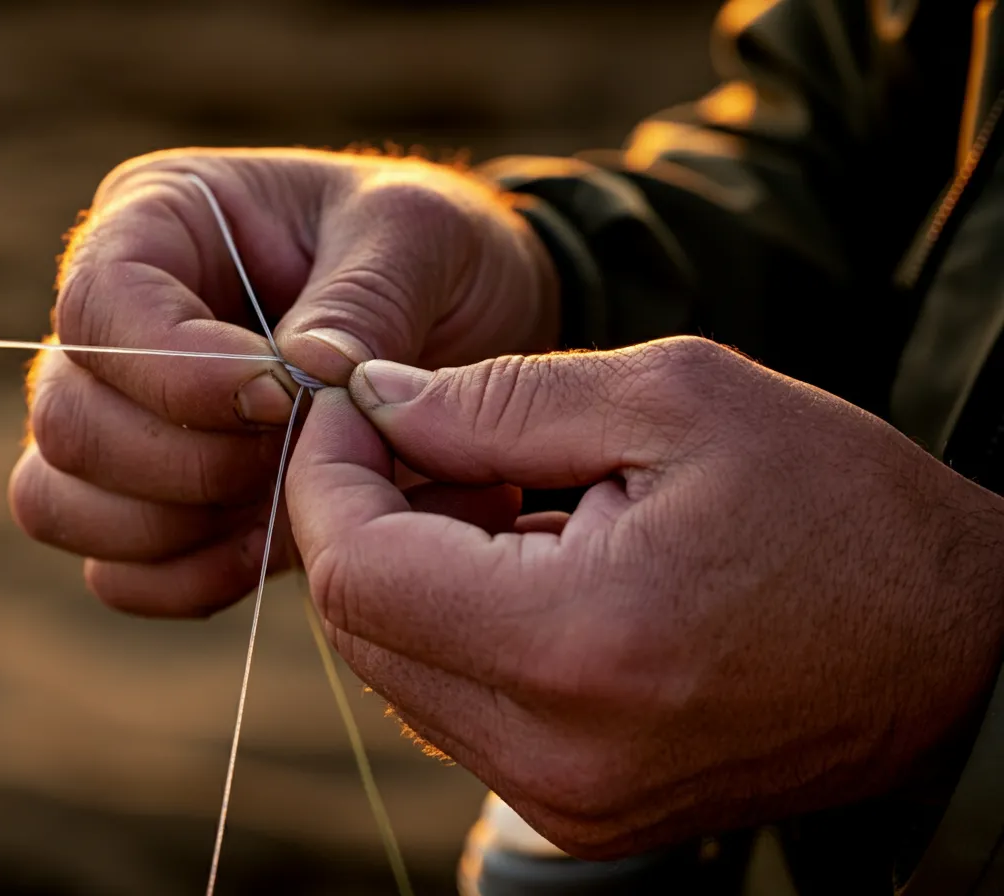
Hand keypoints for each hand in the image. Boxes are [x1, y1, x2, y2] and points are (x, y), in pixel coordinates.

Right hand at [8, 148, 558, 615]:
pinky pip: (117, 572)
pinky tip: (276, 549)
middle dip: (192, 463)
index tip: (284, 399)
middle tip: (305, 454)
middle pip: (69, 418)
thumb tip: (301, 373)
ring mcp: (120, 419)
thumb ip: (362, 299)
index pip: (99, 305)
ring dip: (179, 527)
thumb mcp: (418, 236)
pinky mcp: (150, 503)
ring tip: (294, 501)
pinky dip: (189, 578)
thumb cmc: (427, 251)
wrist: (456, 324)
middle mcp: (115, 324)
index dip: (178, 372)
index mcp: (156, 219)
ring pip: (62, 502)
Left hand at [287, 337, 1003, 858]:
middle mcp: (558, 755)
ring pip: (396, 670)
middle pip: (361, 629)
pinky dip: (451, 623)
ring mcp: (566, 802)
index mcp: (579, 645)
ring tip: (492, 493)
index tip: (348, 409)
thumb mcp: (671, 397)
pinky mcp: (579, 813)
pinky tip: (517, 560)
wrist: (952, 643)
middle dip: (361, 516)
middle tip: (425, 437)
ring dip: (407, 569)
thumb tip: (372, 403)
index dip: (326, 478)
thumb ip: (495, 399)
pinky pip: (454, 708)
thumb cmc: (834, 502)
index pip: (357, 575)